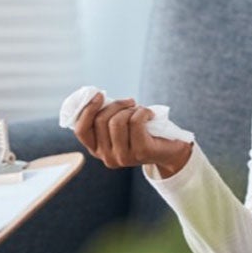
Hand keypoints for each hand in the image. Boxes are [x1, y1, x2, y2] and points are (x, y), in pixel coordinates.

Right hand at [72, 92, 191, 177]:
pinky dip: (143, 111)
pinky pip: (135, 121)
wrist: (169, 151)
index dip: (87, 109)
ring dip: (130, 109)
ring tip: (139, 110)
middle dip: (116, 104)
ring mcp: (123, 157)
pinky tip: (150, 115)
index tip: (99, 94)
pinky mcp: (141, 152)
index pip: (81, 130)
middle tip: (129, 102)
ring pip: (117, 121)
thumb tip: (94, 95)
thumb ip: (104, 116)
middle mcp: (107, 157)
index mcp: (97, 150)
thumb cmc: (141, 132)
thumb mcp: (118, 125)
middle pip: (101, 120)